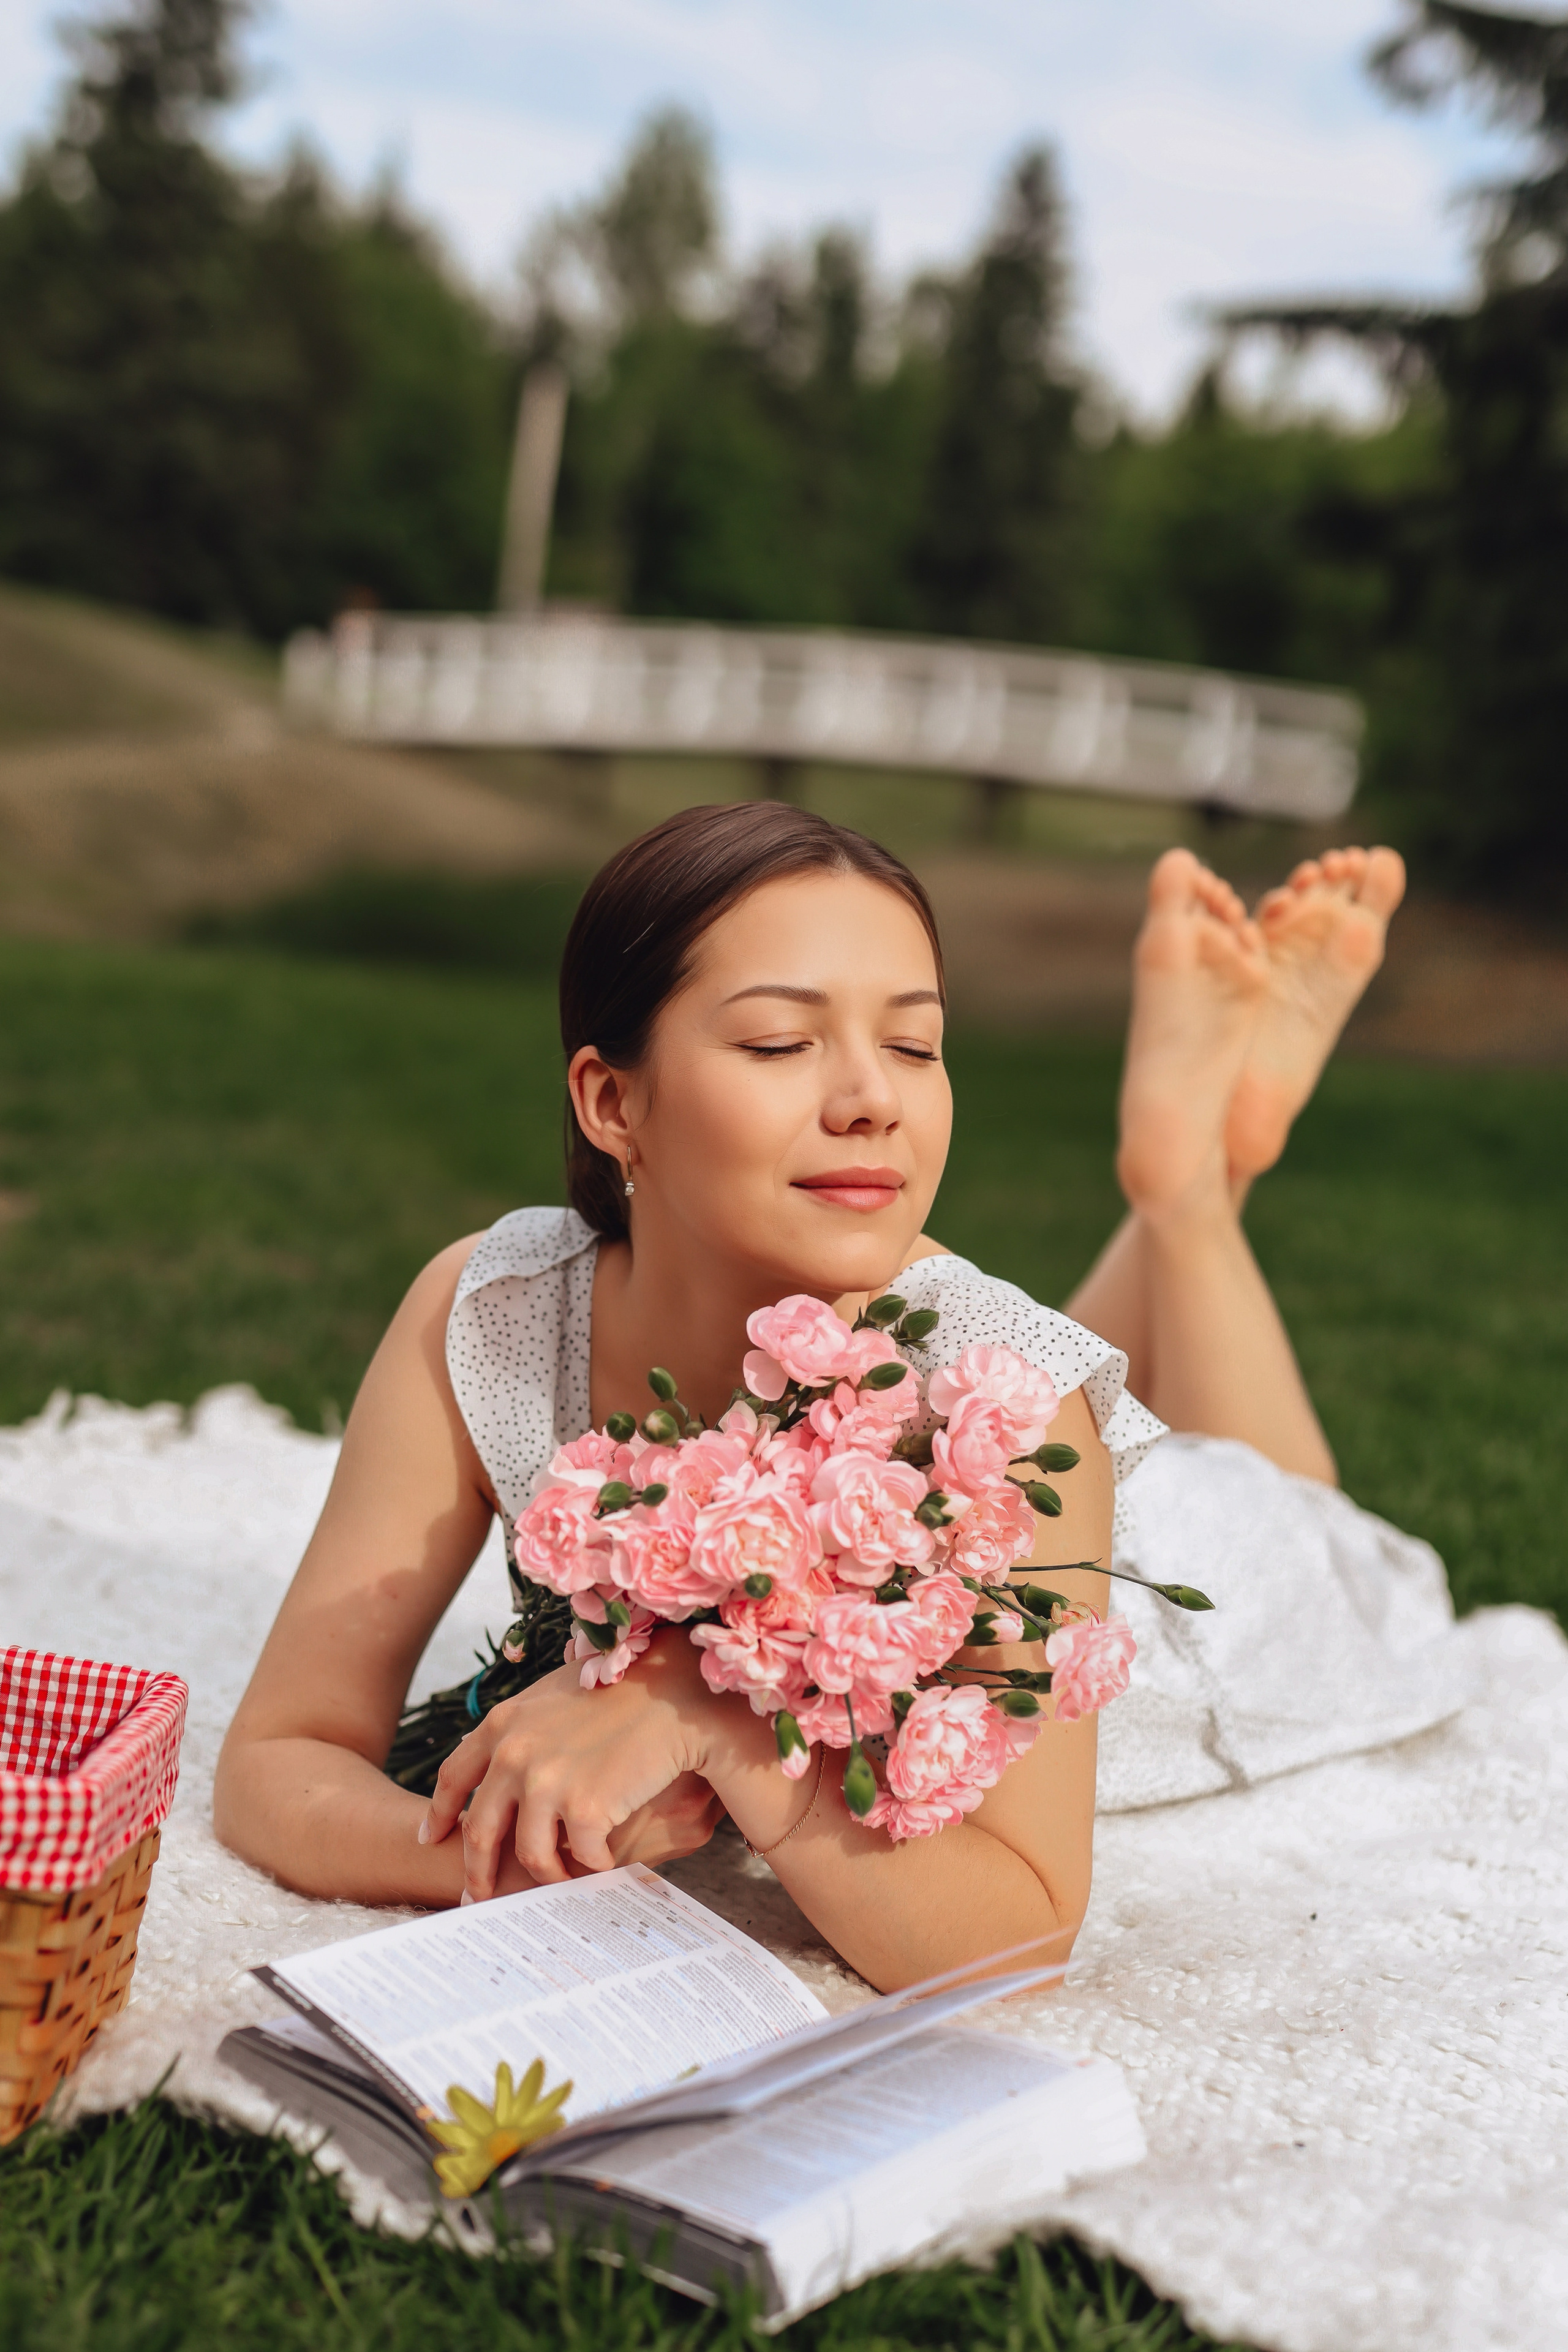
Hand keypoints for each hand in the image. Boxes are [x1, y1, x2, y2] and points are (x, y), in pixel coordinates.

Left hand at [419, 1633, 720, 1895]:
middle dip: (478, 1870)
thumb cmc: (621, 1689)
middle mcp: (513, 1754)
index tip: (431, 1836)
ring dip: (546, 1876)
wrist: (671, 1692)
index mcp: (502, 1724)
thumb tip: (502, 1762)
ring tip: (561, 1883)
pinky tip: (603, 1867)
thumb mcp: (551, 1696)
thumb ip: (521, 1729)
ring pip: (530, 1854)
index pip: (455, 1776)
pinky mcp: (584, 1807)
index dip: (440, 1812)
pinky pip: (582, 1859)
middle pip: (480, 1829)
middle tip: (478, 1895)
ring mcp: (546, 1783)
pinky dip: (592, 1869)